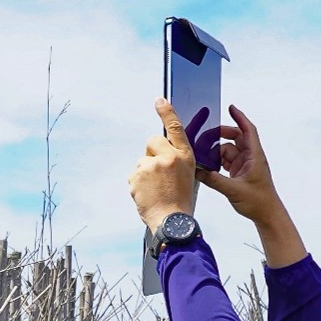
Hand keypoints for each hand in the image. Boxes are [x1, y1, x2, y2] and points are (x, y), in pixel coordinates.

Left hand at [127, 97, 200, 233]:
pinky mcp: (139, 174)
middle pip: (152, 141)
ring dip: (144, 173)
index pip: (176, 128)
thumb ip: (174, 161)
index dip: (167, 112)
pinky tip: (147, 194)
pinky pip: (134, 174)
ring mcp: (153, 165)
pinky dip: (137, 184)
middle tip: (157, 173)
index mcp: (185, 156)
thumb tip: (158, 154)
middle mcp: (170, 157)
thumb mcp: (186, 175)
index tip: (159, 100)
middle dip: (151, 153)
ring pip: (142, 161)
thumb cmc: (180, 201)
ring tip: (155, 190)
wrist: (172, 220)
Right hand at [199, 106, 282, 224]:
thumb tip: (197, 170)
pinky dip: (218, 163)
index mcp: (254, 156)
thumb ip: (213, 180)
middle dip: (221, 136)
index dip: (239, 118)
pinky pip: (227, 162)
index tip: (230, 108)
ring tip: (204, 158)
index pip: (248, 130)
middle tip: (207, 137)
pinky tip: (209, 168)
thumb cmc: (259, 201)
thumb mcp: (233, 190)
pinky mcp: (240, 173)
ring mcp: (245, 165)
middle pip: (235, 138)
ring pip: (228, 151)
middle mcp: (250, 157)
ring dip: (217, 153)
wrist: (267, 214)